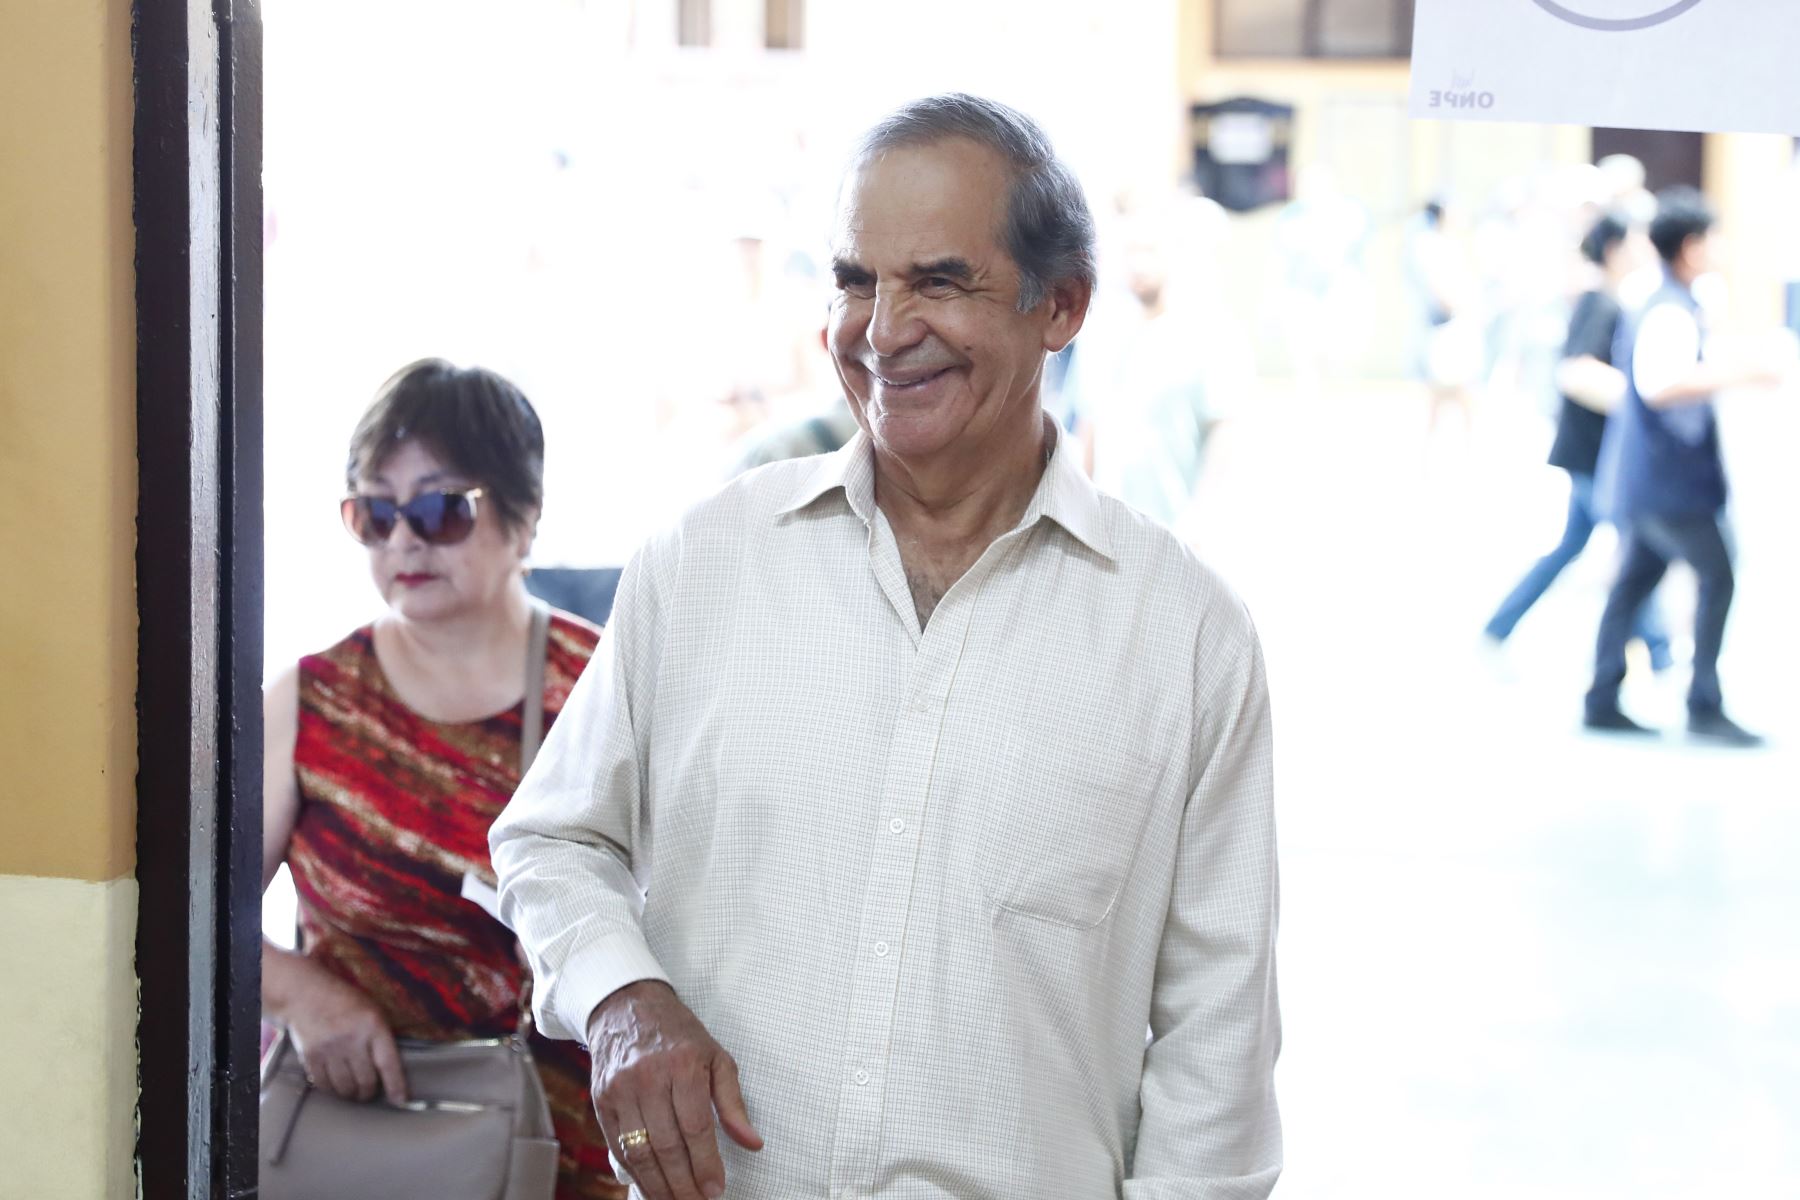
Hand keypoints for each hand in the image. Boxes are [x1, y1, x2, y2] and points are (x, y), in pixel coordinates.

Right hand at [287, 970, 407, 1102]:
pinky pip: (324, 1085)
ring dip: (351, 1094)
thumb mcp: (372, 1011)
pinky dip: (332, 1090)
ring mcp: (330, 1049)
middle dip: (369, 1092)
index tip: (400, 1101)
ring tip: (353, 1091)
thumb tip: (391, 1070)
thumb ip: (381, 1037)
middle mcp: (352, 1039)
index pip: (388, 1063)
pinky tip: (335, 1085)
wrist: (305, 994)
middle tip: (368, 1092)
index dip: (396, 1085)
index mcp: (373, 1026)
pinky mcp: (311, 1057)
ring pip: (345, 1087)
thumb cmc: (344, 1002)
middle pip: (366, 1081)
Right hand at [587, 981, 761, 1199]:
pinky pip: (618, 1146)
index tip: (716, 1189)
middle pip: (667, 1145)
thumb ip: (733, 1103)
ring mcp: (621, 1090)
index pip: (696, 1127)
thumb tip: (752, 1142)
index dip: (706, 1164)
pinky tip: (650, 1187)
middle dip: (684, 1184)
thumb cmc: (678, 1034)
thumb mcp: (716, 1057)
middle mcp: (649, 1078)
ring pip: (640, 1151)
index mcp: (683, 1065)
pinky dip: (634, 1173)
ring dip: (658, 1186)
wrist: (627, 1007)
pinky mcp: (602, 1100)